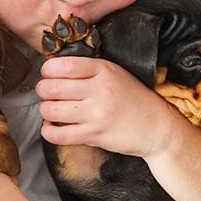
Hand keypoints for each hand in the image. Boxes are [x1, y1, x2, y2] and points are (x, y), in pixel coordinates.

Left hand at [36, 56, 178, 157]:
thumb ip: (88, 69)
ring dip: (46, 111)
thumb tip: (54, 68)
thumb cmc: (134, 99)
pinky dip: (49, 132)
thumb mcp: (116, 73)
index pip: (63, 65)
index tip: (48, 74)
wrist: (157, 127)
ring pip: (50, 111)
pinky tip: (53, 127)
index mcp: (104, 70)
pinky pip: (57, 135)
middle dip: (43, 90)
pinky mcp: (94, 135)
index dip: (47, 70)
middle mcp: (99, 90)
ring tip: (53, 110)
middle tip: (48, 93)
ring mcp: (96, 114)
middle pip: (51, 88)